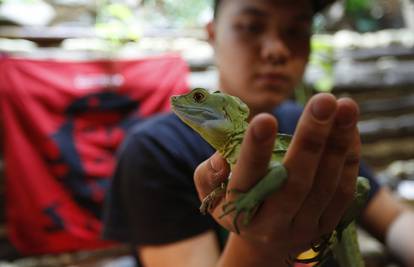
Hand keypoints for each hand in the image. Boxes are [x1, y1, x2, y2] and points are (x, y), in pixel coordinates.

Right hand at [194, 93, 360, 263]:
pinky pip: (343, 191)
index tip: (265, 118)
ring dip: (338, 143)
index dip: (255, 151)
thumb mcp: (211, 194)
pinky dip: (349, 157)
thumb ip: (208, 175)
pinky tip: (349, 127)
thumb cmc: (235, 204)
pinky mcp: (328, 225)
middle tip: (323, 101)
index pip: (247, 180)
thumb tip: (221, 159)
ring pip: (326, 185)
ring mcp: (304, 226)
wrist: (265, 242)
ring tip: (345, 106)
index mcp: (240, 213)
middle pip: (295, 183)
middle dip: (311, 139)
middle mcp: (273, 224)